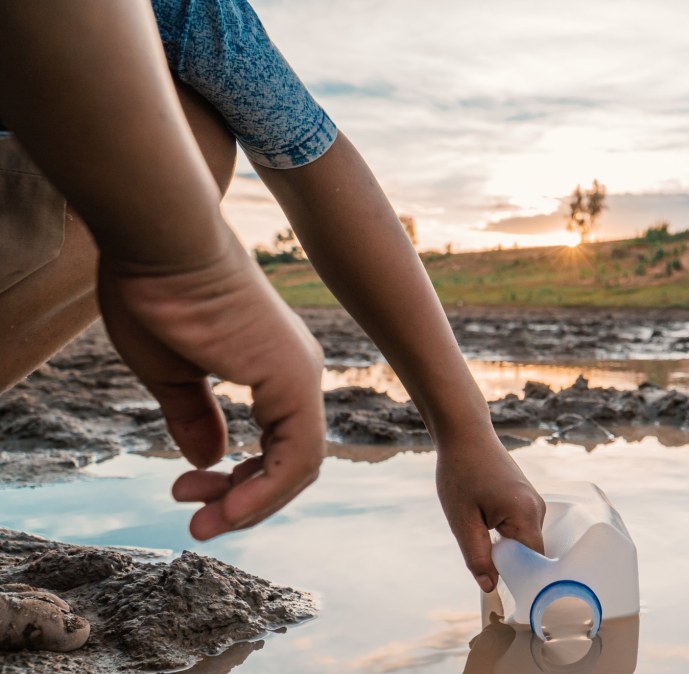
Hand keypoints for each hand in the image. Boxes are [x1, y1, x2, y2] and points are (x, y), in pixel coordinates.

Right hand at [97, 242, 325, 539]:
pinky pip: (296, 457)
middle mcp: (297, 373)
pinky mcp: (293, 379)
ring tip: (202, 524)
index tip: (186, 495)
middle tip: (194, 521)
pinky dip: (264, 492)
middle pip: (290, 461)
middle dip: (243, 500)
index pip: (276, 445)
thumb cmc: (157, 294)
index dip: (238, 483)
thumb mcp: (173, 373)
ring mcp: (300, 376)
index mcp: (273, 368)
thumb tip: (208, 459)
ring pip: (299, 467)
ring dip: (251, 505)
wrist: (160, 244)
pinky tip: (225, 510)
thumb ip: (195, 416)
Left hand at [436, 438, 545, 591]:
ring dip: (503, 545)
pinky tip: (483, 519)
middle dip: (507, 560)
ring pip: (524, 540)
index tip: (496, 583)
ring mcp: (534, 502)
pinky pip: (521, 527)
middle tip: (478, 552)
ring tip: (477, 527)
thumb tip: (490, 587)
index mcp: (526, 514)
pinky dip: (504, 533)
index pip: (533, 562)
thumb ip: (477, 556)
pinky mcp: (527, 498)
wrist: (465, 434)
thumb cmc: (461, 472)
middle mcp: (538, 509)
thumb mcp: (462, 520)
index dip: (517, 577)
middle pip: (530, 552)